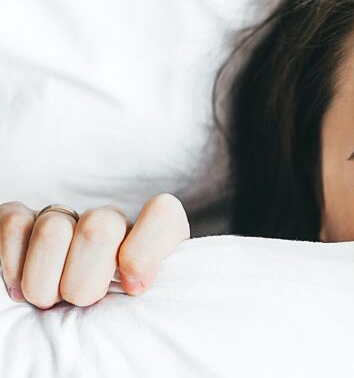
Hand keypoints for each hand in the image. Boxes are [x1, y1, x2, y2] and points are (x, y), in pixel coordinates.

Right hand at [0, 193, 189, 308]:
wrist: (66, 316)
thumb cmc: (111, 315)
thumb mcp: (140, 308)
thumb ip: (148, 293)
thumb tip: (134, 284)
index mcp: (150, 239)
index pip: (162, 214)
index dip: (145, 250)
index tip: (133, 288)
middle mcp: (109, 222)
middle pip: (100, 227)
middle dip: (84, 281)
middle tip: (80, 302)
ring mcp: (66, 218)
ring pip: (54, 229)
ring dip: (45, 281)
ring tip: (49, 300)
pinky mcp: (23, 222)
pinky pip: (15, 224)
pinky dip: (13, 263)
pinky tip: (19, 288)